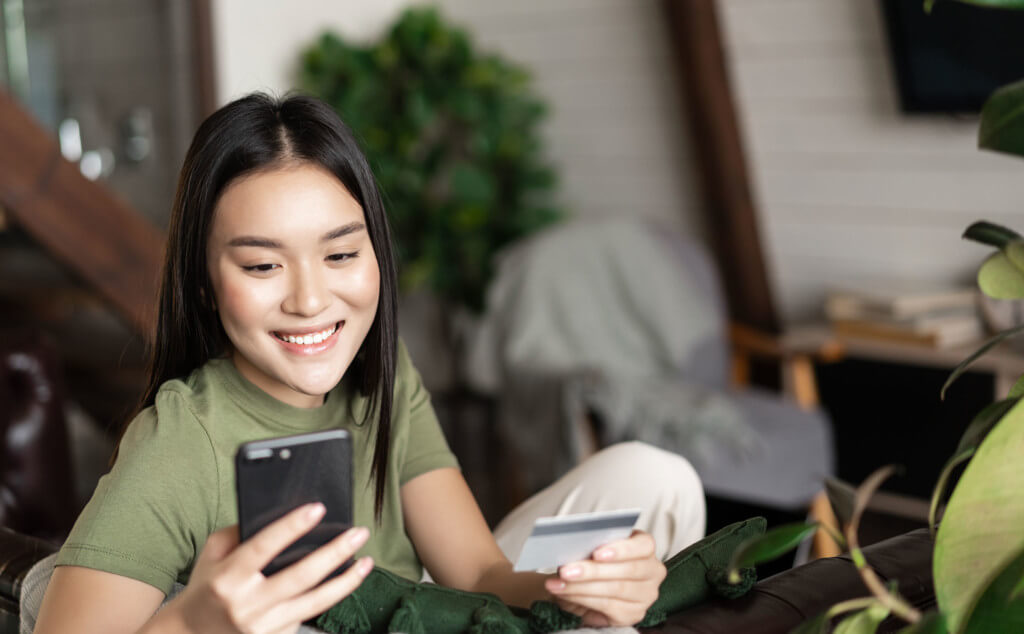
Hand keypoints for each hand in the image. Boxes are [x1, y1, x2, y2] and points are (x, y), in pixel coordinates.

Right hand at [153, 503, 372, 633]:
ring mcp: (263, 626)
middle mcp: (247, 604)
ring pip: (315, 602)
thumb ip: (240, 532)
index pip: (264, 546)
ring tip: (366, 561)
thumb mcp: (212, 554)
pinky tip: (347, 580)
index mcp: (228, 577)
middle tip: (358, 533)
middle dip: (334, 552)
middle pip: (300, 576)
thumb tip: (279, 514)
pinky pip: (309, 615)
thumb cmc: (208, 586)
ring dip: (346, 581)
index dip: (291, 527)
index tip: (317, 508)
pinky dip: (331, 596)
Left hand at [543, 530, 665, 626]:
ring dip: (582, 586)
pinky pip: (607, 606)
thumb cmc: (592, 562)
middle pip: (628, 569)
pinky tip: (565, 593)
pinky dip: (582, 598)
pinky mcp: (633, 614)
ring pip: (615, 589)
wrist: (585, 588)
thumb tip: (573, 545)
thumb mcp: (592, 548)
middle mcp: (652, 571)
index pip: (644, 545)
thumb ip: (590, 544)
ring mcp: (645, 595)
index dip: (622, 549)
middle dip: (593, 570)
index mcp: (645, 547)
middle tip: (566, 570)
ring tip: (559, 583)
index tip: (597, 552)